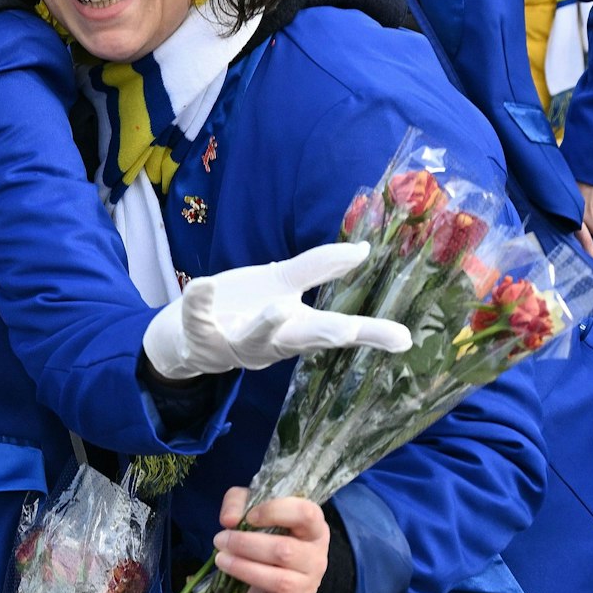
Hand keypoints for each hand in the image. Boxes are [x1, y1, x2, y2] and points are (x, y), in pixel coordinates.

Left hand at [142, 242, 411, 379]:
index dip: (371, 335)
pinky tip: (202, 284)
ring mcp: (234, 341)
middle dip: (321, 336)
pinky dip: (199, 304)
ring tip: (280, 307)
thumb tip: (364, 250)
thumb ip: (320, 269)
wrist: (189, 335)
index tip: (403, 338)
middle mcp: (271, 342)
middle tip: (345, 329)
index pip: (339, 332)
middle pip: (300, 340)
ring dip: (266, 325)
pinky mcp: (200, 334)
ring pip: (253, 340)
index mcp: (296, 329)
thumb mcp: (283, 284)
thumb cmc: (247, 307)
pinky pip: (199, 320)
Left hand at [212, 487, 330, 592]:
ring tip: (221, 556)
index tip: (250, 517)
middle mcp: (317, 552)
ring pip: (279, 574)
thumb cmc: (265, 539)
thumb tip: (230, 519)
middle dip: (246, 543)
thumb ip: (238, 503)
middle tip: (221, 539)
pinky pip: (273, 587)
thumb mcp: (251, 511)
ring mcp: (310, 579)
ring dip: (242, 564)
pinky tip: (230, 568)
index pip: (306, 513)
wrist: (269, 581)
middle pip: (285, 549)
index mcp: (313, 525)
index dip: (275, 512)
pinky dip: (246, 575)